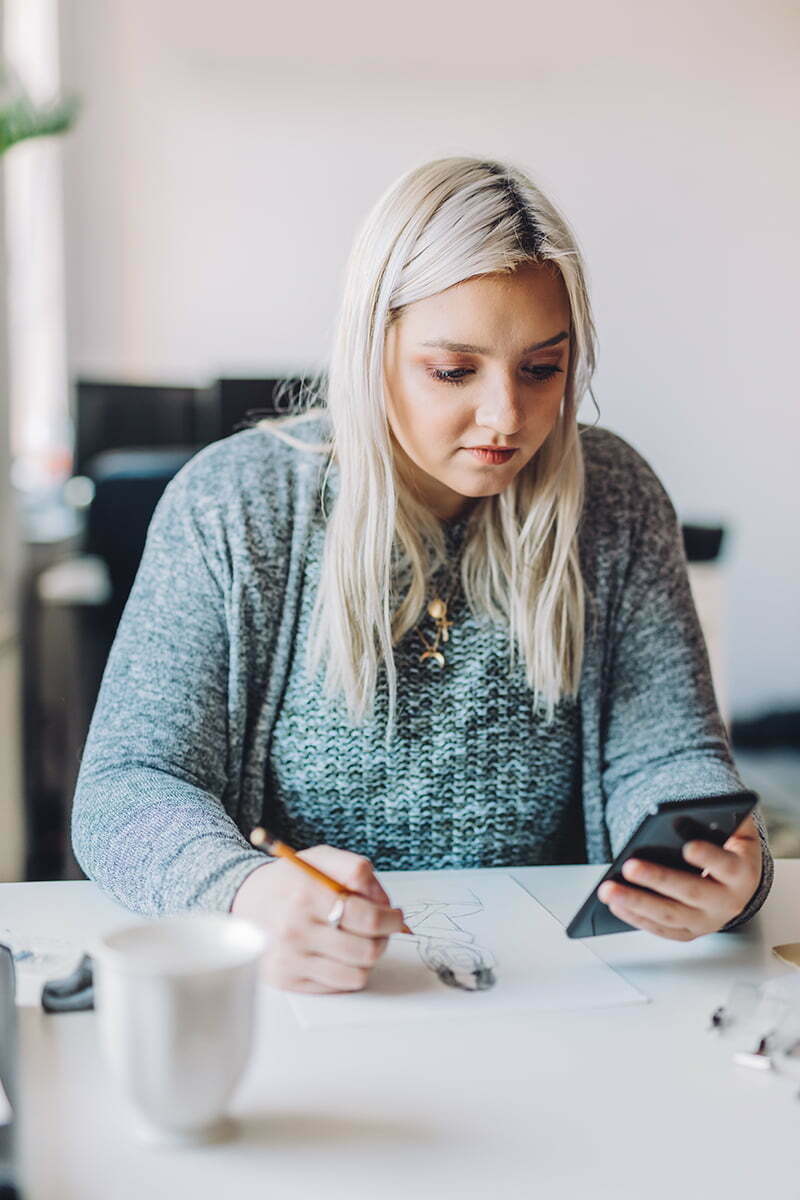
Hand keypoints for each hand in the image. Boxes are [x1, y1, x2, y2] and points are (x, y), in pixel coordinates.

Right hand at [230, 845, 405, 991]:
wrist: (247, 901)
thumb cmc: (291, 880)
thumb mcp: (321, 858)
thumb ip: (357, 870)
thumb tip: (384, 903)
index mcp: (307, 894)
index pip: (367, 919)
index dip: (391, 919)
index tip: (395, 916)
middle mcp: (295, 930)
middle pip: (366, 951)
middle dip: (383, 939)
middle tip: (380, 929)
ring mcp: (290, 959)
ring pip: (357, 974)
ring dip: (366, 958)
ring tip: (358, 941)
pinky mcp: (286, 980)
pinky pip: (338, 986)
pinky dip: (346, 971)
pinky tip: (336, 953)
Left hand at [597, 814, 762, 940]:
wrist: (737, 884)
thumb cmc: (728, 850)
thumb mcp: (736, 830)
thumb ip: (725, 816)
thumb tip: (700, 808)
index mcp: (742, 873)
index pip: (726, 865)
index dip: (709, 857)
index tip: (688, 847)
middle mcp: (728, 902)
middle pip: (691, 893)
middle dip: (658, 879)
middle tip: (630, 866)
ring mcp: (707, 921)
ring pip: (670, 915)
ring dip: (637, 902)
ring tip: (609, 889)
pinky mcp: (689, 932)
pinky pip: (661, 929)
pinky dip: (636, 918)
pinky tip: (616, 904)